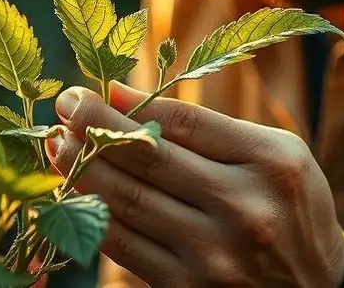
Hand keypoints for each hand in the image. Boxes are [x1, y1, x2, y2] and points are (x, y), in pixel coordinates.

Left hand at [45, 82, 343, 287]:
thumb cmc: (285, 205)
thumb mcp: (270, 154)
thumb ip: (204, 127)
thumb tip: (120, 94)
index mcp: (270, 163)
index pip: (184, 123)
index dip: (128, 103)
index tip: (90, 88)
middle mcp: (244, 209)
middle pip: (150, 159)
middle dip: (95, 128)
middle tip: (64, 106)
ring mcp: (214, 256)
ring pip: (129, 202)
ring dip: (83, 168)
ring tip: (58, 143)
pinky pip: (124, 245)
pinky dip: (91, 214)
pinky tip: (72, 190)